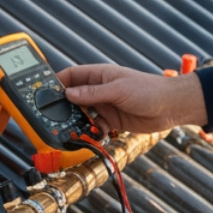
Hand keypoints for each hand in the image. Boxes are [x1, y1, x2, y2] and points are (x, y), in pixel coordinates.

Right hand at [56, 64, 208, 134]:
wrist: (172, 107)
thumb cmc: (149, 90)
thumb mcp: (118, 90)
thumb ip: (93, 93)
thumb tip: (68, 94)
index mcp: (100, 75)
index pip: (71, 76)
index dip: (56, 83)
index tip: (41, 94)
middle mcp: (100, 90)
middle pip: (73, 98)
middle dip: (62, 108)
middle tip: (51, 118)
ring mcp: (106, 105)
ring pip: (83, 115)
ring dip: (76, 123)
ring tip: (69, 131)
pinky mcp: (113, 121)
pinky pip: (95, 127)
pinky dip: (92, 132)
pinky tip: (92, 136)